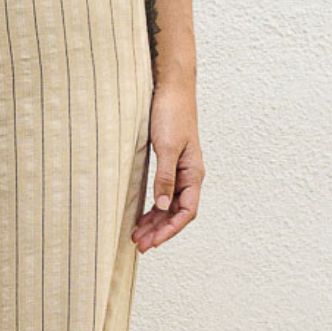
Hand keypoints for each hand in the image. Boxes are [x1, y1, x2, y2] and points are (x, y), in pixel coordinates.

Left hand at [131, 77, 202, 252]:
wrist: (171, 86)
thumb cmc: (172, 113)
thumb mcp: (167, 146)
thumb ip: (165, 177)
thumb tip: (162, 206)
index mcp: (194, 173)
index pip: (186, 211)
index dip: (170, 229)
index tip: (153, 241)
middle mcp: (190, 174)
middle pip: (176, 211)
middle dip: (159, 229)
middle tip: (140, 244)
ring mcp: (180, 168)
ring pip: (169, 203)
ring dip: (155, 219)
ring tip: (137, 234)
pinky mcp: (170, 160)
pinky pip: (164, 190)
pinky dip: (154, 204)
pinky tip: (143, 213)